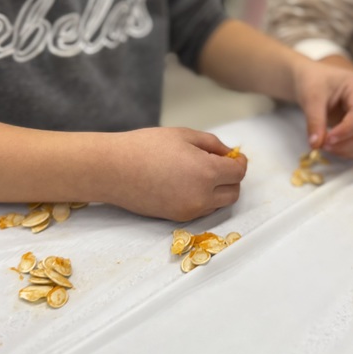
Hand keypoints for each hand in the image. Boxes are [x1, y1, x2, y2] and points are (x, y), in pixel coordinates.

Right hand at [101, 127, 247, 220]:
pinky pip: (201, 210)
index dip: (239, 162)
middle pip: (233, 192)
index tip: (232, 156)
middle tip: (217, 163)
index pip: (238, 173)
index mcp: (207, 172)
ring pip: (218, 204)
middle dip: (231, 178)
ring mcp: (189, 210)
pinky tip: (186, 183)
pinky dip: (202, 198)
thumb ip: (213, 145)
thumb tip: (230, 154)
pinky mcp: (177, 218)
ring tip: (198, 172)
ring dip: (218, 190)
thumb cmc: (147, 146)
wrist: (114, 169)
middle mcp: (202, 196)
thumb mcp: (185, 135)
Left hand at [292, 61, 352, 158]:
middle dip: (346, 142)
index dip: (346, 130)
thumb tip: (316, 145)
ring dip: (350, 149)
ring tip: (326, 147)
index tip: (327, 140)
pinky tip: (334, 149)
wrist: (313, 80)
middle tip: (322, 145)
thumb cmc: (313, 82)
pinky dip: (351, 151)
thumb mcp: (311, 98)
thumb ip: (314, 121)